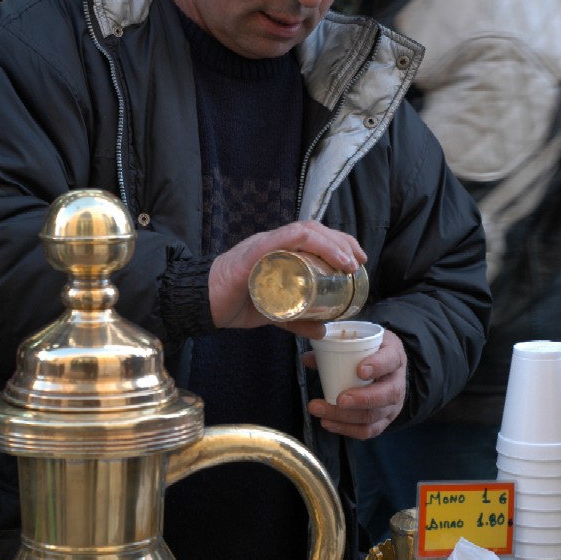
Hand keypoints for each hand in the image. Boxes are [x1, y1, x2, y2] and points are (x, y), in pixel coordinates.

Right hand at [208, 220, 365, 335]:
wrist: (201, 305)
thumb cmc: (234, 303)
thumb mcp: (275, 313)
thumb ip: (297, 321)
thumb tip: (323, 330)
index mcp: (278, 251)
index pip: (314, 235)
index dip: (340, 243)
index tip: (357, 260)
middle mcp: (272, 242)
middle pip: (314, 229)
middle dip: (342, 241)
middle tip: (358, 260)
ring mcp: (262, 246)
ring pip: (303, 231)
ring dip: (330, 243)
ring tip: (347, 261)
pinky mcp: (252, 255)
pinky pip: (281, 240)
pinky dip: (306, 242)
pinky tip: (323, 254)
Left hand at [304, 328, 406, 439]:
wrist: (388, 368)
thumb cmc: (371, 352)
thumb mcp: (361, 342)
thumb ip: (336, 348)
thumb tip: (308, 358)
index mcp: (395, 356)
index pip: (391, 360)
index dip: (378, 366)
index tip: (360, 370)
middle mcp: (398, 382)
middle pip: (386, 394)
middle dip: (362, 399)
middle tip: (339, 399)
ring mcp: (393, 404)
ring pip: (374, 415)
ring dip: (345, 416)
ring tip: (320, 410)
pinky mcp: (384, 420)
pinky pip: (368, 430)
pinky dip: (347, 429)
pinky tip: (328, 423)